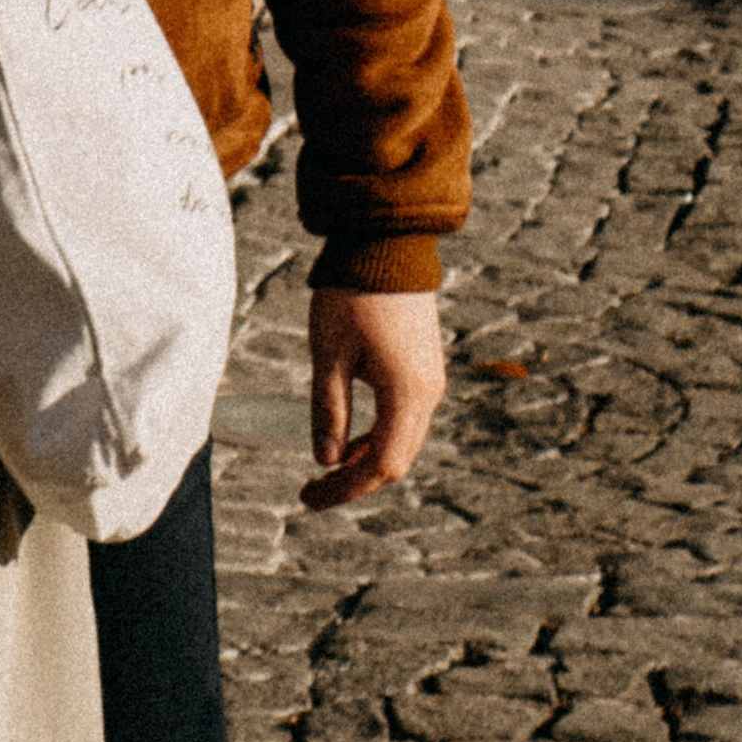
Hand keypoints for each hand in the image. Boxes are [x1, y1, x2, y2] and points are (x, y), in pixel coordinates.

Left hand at [304, 287, 444, 509]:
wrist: (385, 244)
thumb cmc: (351, 294)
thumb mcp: (329, 355)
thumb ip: (328, 411)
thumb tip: (325, 460)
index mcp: (407, 393)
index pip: (381, 465)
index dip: (345, 489)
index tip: (309, 497)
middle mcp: (429, 392)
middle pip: (397, 459)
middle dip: (355, 481)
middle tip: (313, 490)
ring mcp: (431, 379)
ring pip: (403, 440)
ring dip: (366, 459)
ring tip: (326, 466)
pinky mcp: (425, 365)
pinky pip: (406, 417)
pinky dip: (378, 435)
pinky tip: (348, 436)